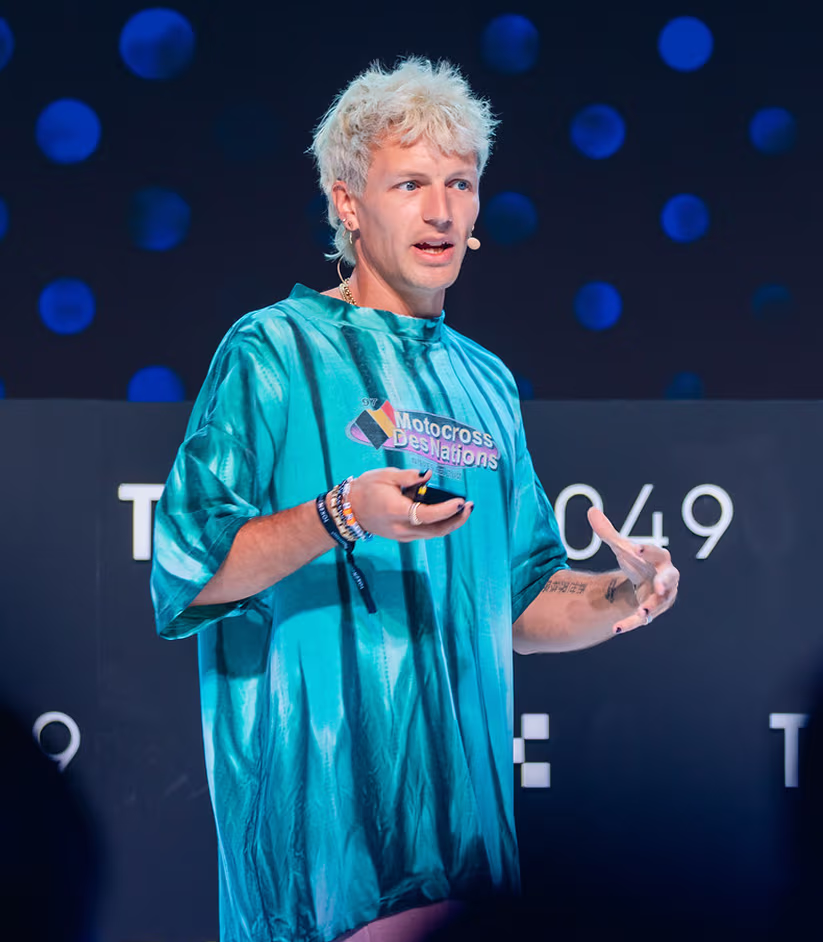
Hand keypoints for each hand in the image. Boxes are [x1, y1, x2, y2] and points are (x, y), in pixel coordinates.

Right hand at [348, 468, 472, 542]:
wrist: (349, 510)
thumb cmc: (367, 488)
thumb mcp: (385, 476)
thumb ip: (409, 476)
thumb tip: (428, 475)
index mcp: (396, 511)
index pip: (427, 515)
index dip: (447, 510)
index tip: (461, 501)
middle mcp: (401, 528)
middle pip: (436, 530)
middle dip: (456, 520)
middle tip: (470, 507)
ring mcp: (402, 535)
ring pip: (433, 534)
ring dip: (450, 523)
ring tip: (463, 509)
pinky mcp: (403, 537)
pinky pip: (426, 532)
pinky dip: (439, 524)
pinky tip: (446, 511)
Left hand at [587, 506, 679, 633]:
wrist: (642, 582)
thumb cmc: (636, 561)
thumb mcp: (622, 547)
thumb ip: (608, 532)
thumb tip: (591, 510)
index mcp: (660, 559)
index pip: (657, 552)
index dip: (647, 550)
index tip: (635, 547)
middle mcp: (666, 577)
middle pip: (670, 579)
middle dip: (665, 582)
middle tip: (660, 586)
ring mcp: (662, 596)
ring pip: (659, 603)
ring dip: (652, 608)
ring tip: (643, 613)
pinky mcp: (653, 610)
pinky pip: (642, 620)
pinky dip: (631, 624)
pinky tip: (616, 629)